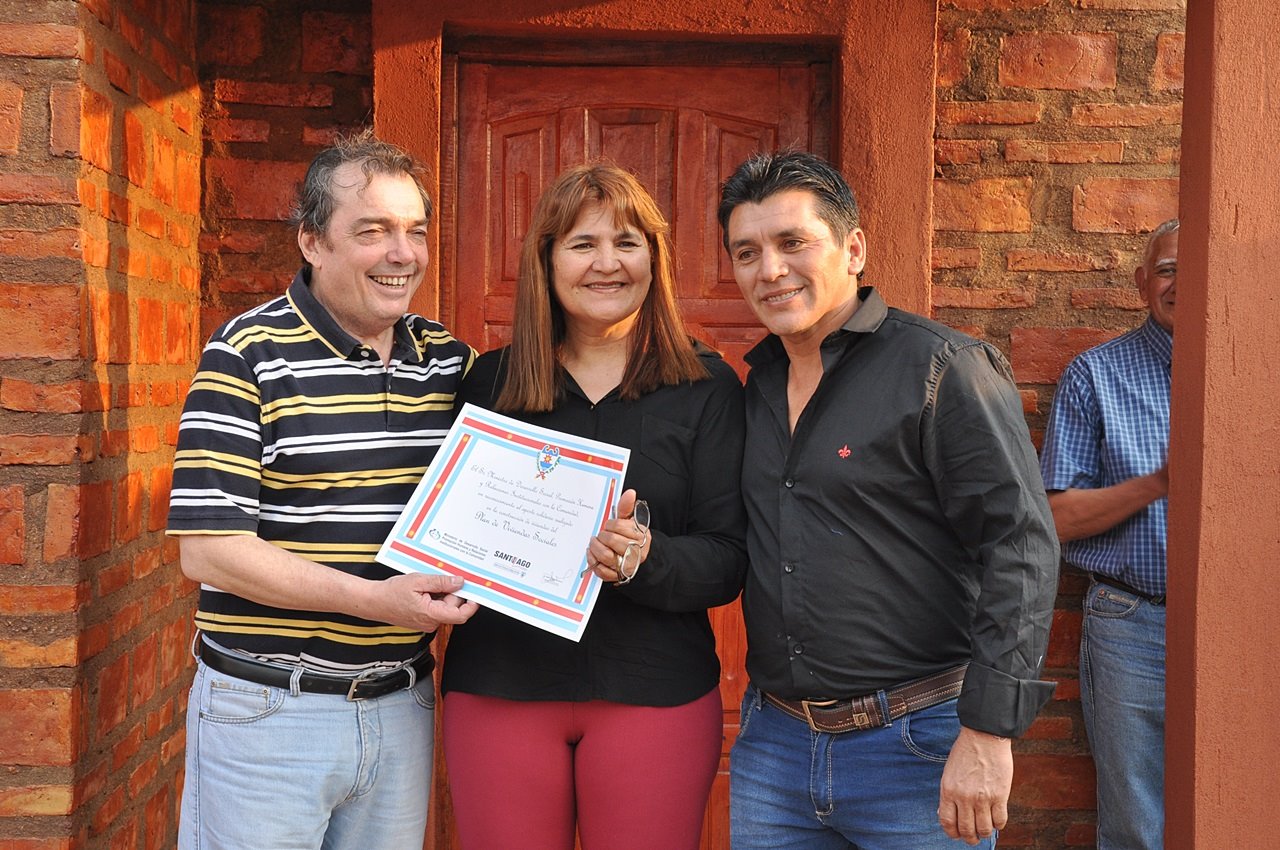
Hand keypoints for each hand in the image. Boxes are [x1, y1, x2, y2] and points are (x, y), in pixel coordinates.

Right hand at [368, 573, 478, 632]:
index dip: (471, 605)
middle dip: (453, 593)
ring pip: (444, 607)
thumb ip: (441, 582)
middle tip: (447, 577)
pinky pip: (436, 608)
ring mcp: (426, 622)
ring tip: (430, 583)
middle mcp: (431, 622)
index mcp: (431, 614)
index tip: (476, 594)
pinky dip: (435, 597)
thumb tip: (459, 582)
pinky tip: (426, 589)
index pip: (460, 615)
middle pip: (453, 608)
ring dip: (443, 594)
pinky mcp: (423, 619)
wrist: (374, 602)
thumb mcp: (418, 581)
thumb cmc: (391, 593)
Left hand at [583, 489, 650, 583]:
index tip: (609, 525)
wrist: (639, 557)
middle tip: (600, 535)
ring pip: (606, 556)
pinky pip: (602, 571)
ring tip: (594, 543)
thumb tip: (630, 492)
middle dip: (602, 536)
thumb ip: (627, 507)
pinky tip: (592, 554)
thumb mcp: (630, 520)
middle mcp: (636, 552)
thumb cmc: (631, 536)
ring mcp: (626, 566)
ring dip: (595, 548)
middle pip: (612, 541)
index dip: (610, 524)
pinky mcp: (617, 576)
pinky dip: (594, 562)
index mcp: (640, 536)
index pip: (619, 527)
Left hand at [938, 725, 1012, 844]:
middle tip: (973, 838)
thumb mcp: (949, 772)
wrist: (984, 736)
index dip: (952, 833)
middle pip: (966, 830)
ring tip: (985, 830)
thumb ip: (949, 793)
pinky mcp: (1000, 795)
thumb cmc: (965, 752)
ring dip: (984, 834)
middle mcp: (964, 797)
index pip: (947, 822)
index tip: (956, 834)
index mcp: (948, 790)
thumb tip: (948, 813)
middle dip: (969, 838)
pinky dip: (998, 825)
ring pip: (984, 829)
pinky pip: (1000, 820)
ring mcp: (982, 798)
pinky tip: (997, 820)